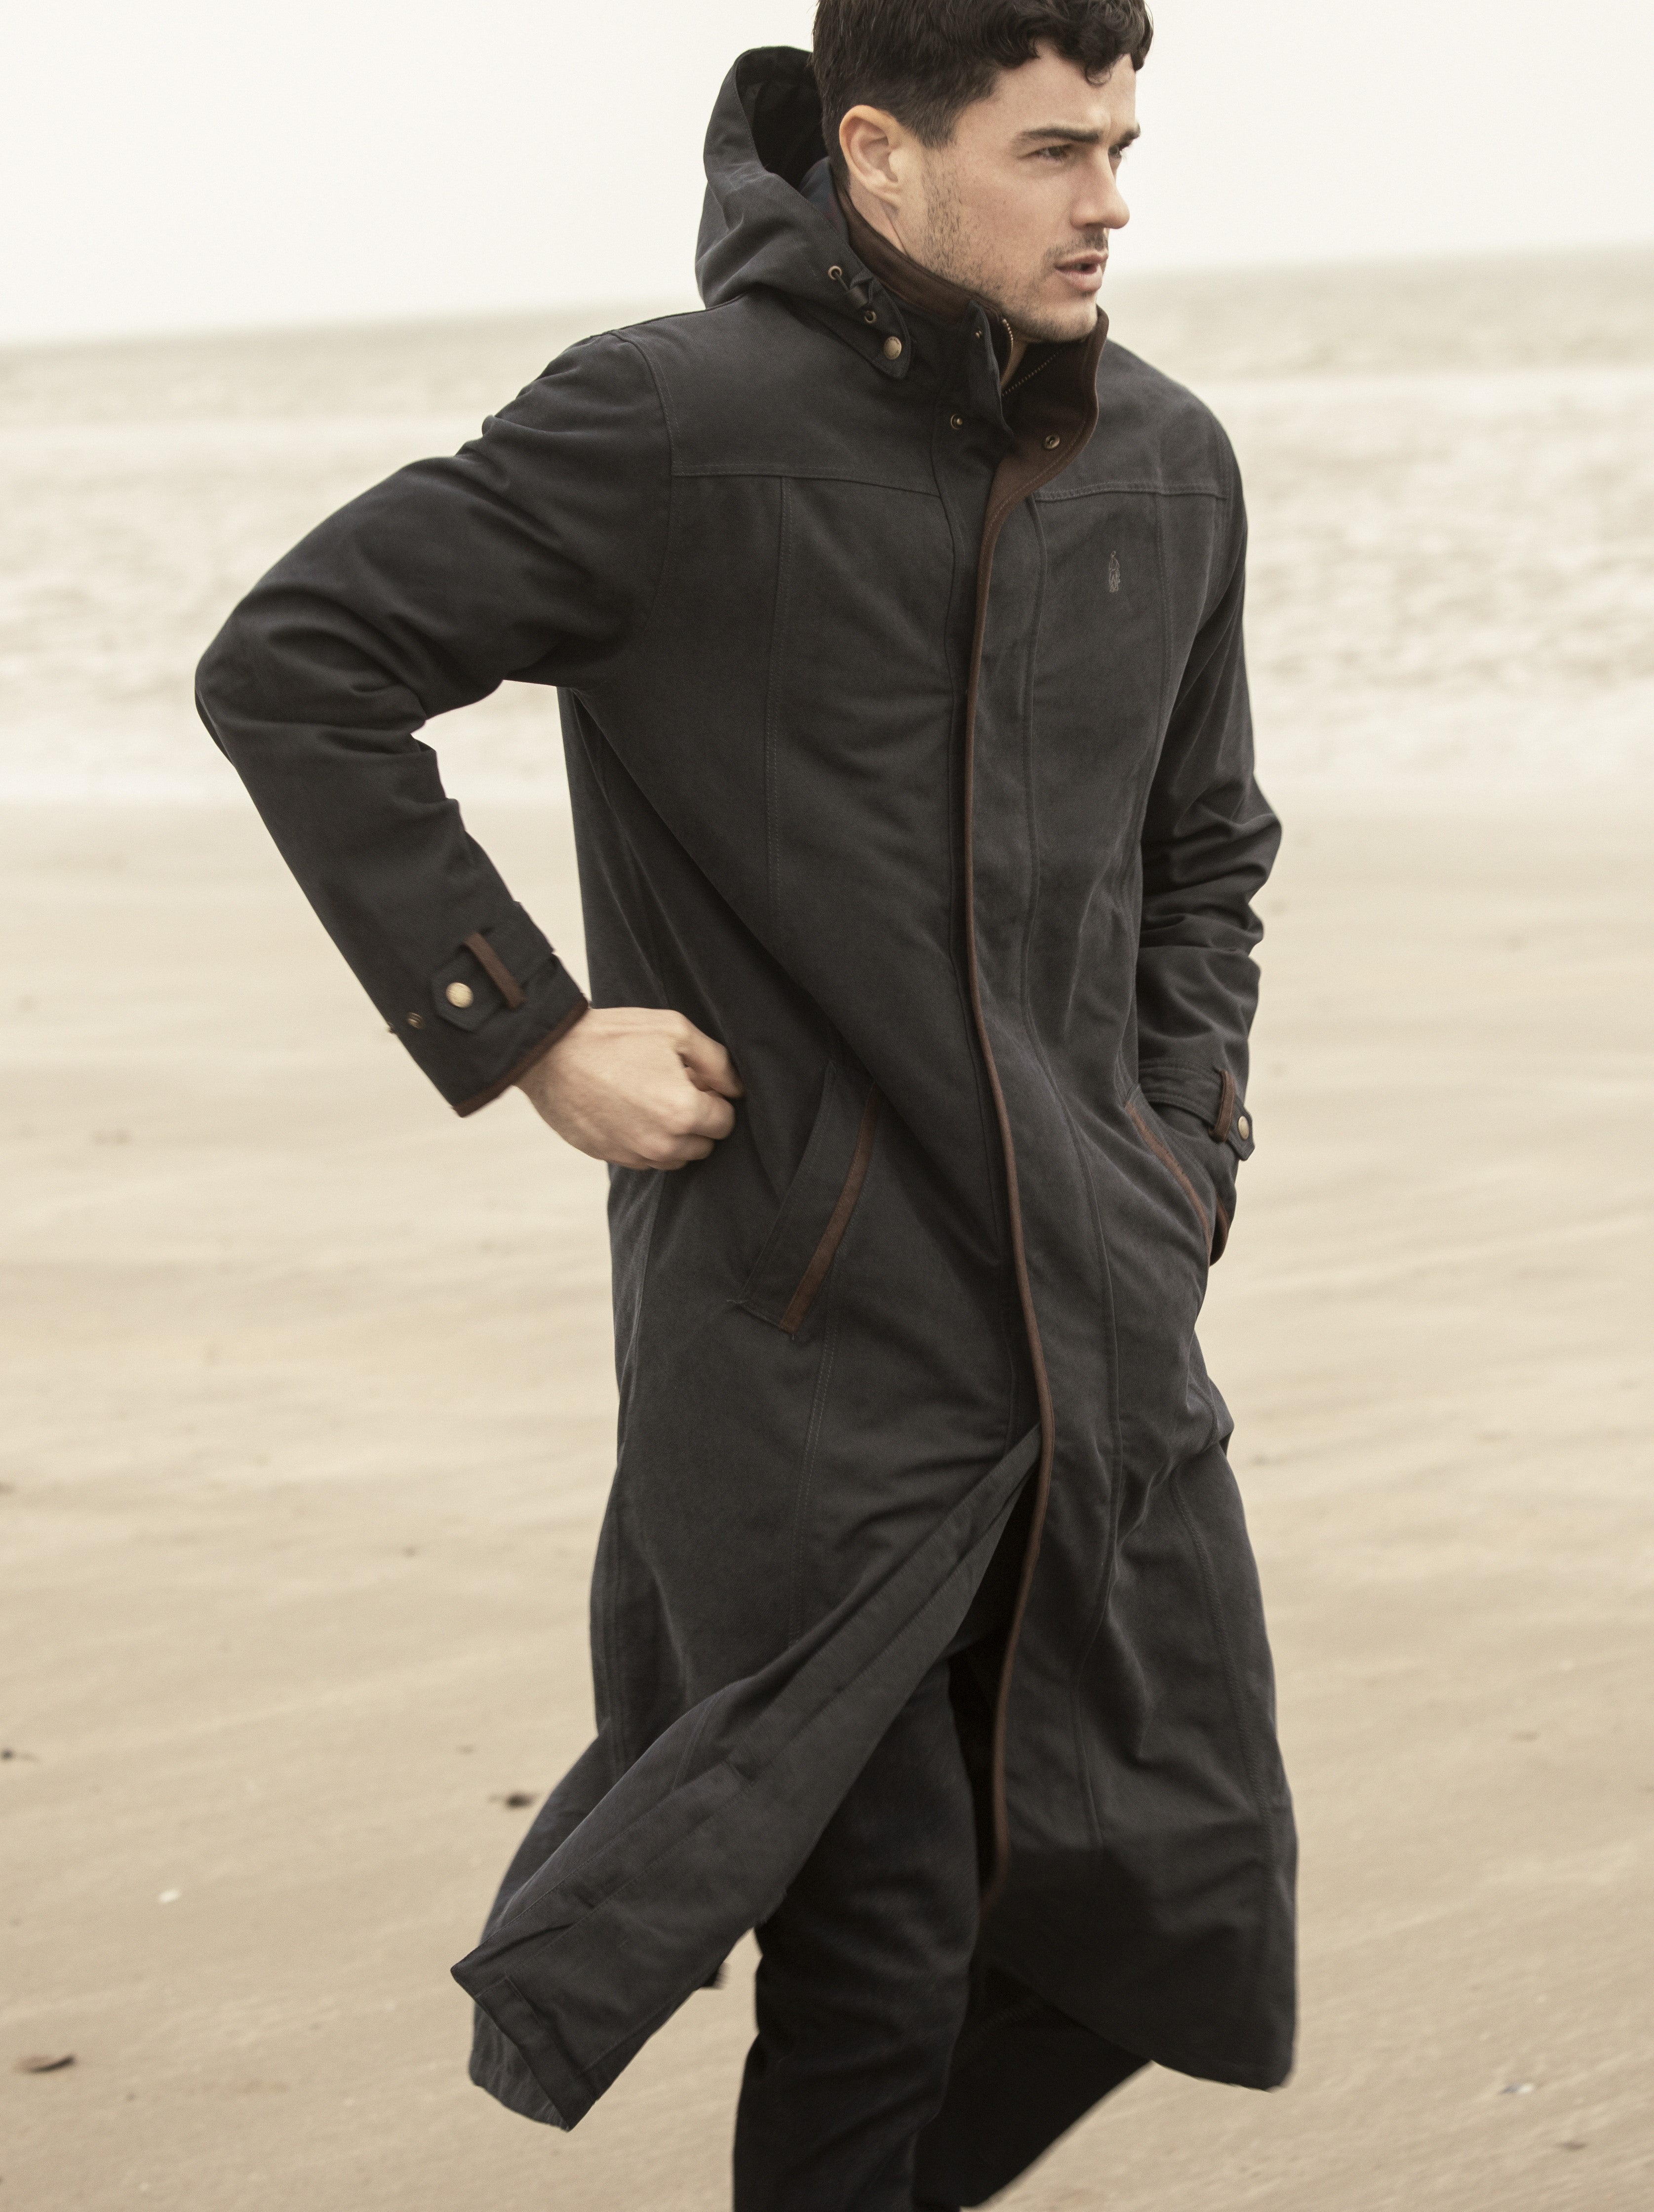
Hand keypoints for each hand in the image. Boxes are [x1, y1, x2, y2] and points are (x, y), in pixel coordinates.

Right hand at [515, 1007, 743, 1169]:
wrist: (550, 1053)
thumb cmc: (613, 1036)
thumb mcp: (675, 1030)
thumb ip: (716, 1062)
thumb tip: (736, 1089)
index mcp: (683, 1112)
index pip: (725, 1122)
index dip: (715, 1098)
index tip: (698, 1081)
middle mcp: (662, 1143)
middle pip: (703, 1145)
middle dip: (697, 1119)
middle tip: (674, 1087)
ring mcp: (634, 1154)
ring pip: (675, 1157)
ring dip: (673, 1134)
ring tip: (650, 1098)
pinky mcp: (610, 1157)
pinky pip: (644, 1158)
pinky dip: (646, 1141)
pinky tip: (629, 1110)